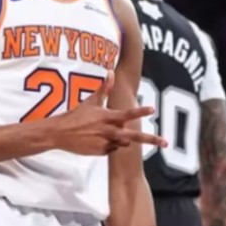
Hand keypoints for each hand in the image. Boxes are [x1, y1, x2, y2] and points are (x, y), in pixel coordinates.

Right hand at [51, 71, 166, 154]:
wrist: (60, 134)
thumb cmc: (76, 115)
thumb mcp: (90, 101)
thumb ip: (104, 88)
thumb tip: (111, 72)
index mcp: (107, 117)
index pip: (127, 114)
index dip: (140, 111)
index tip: (153, 109)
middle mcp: (109, 131)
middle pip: (134, 136)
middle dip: (151, 139)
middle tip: (165, 142)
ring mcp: (105, 143)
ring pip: (124, 143)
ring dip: (123, 139)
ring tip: (107, 132)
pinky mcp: (101, 153)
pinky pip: (112, 150)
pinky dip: (110, 145)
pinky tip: (98, 139)